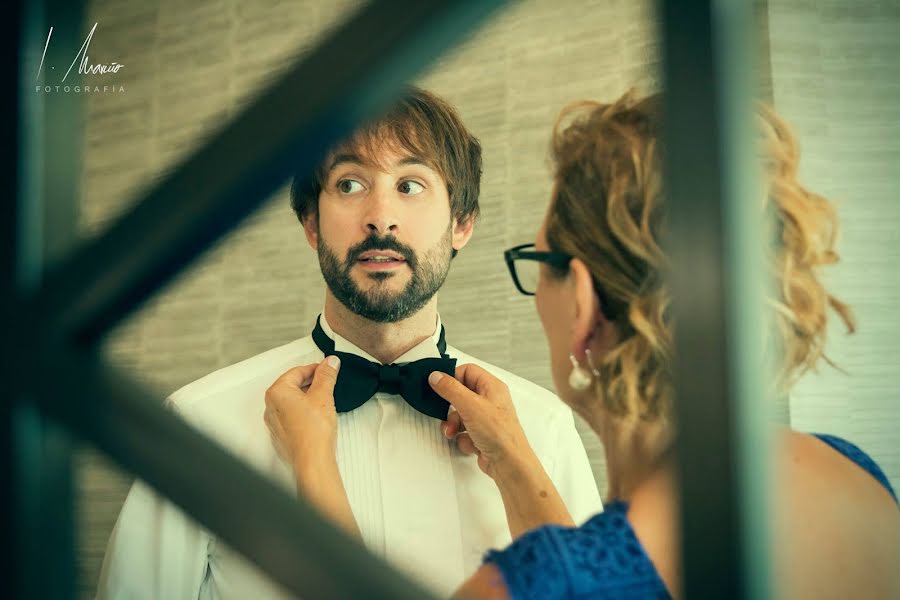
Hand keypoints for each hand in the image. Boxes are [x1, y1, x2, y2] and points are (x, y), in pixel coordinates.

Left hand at [264, 356, 340, 471]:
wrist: (312, 461)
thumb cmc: (313, 432)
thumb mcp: (323, 395)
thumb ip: (326, 375)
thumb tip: (330, 363)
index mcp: (277, 392)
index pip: (297, 371)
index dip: (316, 368)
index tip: (328, 369)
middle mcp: (271, 407)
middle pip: (293, 385)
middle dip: (311, 382)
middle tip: (328, 382)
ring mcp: (275, 422)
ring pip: (292, 401)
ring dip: (308, 397)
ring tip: (324, 400)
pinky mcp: (282, 435)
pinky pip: (292, 416)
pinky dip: (304, 412)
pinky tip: (317, 417)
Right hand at [428, 363, 533, 478]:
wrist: (508, 463)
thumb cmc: (498, 432)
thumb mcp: (470, 405)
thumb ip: (450, 389)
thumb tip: (436, 376)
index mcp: (491, 387)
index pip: (467, 371)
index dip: (452, 377)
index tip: (438, 386)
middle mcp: (490, 401)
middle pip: (461, 394)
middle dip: (450, 406)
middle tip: (443, 411)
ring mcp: (486, 419)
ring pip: (460, 415)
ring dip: (453, 425)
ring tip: (453, 432)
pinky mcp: (482, 435)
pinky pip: (464, 431)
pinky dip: (463, 438)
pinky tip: (470, 443)